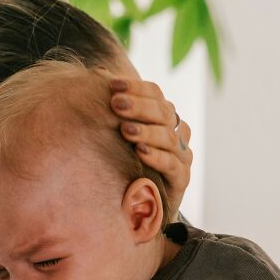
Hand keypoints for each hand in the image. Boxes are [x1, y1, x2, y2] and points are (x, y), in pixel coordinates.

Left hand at [108, 77, 191, 219]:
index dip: (136, 87)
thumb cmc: (124, 163)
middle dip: (138, 106)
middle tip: (115, 104)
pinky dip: (157, 157)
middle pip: (163, 112)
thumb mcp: (116, 134)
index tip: (112, 85)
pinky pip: (172, 165)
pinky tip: (140, 152)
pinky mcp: (181, 180)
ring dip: (146, 131)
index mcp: (163, 117)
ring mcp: (182, 157)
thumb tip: (97, 73)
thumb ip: (115, 108)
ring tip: (125, 129)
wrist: (138, 206)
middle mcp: (176, 133)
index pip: (156, 94)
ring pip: (168, 138)